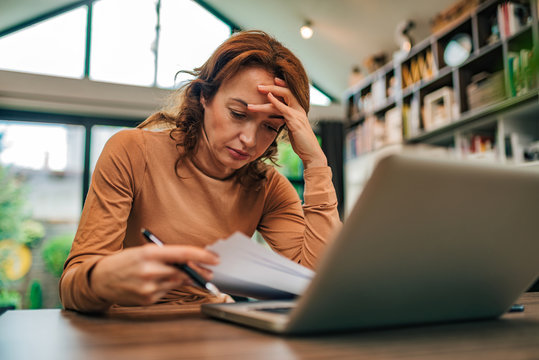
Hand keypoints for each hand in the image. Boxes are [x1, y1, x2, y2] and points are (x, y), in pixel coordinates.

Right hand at [90, 244, 218, 305]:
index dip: (202, 256)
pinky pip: (166, 292)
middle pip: (183, 272)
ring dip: (184, 279)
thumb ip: (166, 255)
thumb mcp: (144, 251)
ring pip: (177, 283)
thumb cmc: (125, 261)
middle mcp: (149, 270)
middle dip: (198, 272)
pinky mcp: (147, 299)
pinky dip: (168, 287)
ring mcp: (148, 287)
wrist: (101, 279)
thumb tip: (191, 259)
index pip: (182, 254)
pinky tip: (160, 283)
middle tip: (209, 272)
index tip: (215, 258)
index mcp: (149, 253)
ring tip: (187, 275)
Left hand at [248, 78, 327, 168]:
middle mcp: (299, 110)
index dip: (281, 86)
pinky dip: (276, 101)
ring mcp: (298, 115)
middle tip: (259, 86)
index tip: (272, 81)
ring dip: (270, 92)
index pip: (290, 94)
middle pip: (287, 92)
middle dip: (273, 86)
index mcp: (299, 111)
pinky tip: (269, 97)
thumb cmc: (301, 143)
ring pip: (284, 98)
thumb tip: (278, 118)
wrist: (311, 153)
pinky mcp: (295, 122)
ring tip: (258, 90)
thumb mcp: (292, 129)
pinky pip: (284, 108)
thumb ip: (287, 121)